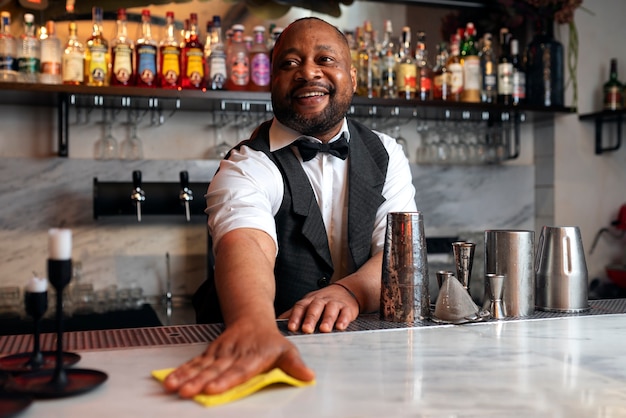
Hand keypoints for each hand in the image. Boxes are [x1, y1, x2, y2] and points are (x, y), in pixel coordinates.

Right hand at [163, 320, 314, 397]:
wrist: (252, 318)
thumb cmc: (271, 341)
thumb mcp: (287, 351)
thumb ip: (295, 366)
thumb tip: (309, 377)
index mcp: (254, 356)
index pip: (239, 370)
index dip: (226, 380)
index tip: (213, 389)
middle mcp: (234, 354)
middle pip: (216, 370)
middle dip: (199, 381)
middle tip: (186, 392)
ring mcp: (220, 353)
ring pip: (202, 366)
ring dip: (186, 377)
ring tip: (173, 388)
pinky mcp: (211, 353)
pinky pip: (194, 363)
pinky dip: (181, 371)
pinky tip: (170, 381)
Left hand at [279, 282, 359, 333]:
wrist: (345, 291)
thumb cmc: (321, 303)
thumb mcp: (307, 305)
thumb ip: (293, 314)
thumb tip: (274, 323)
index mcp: (309, 301)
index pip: (300, 307)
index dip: (295, 317)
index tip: (291, 327)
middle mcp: (321, 301)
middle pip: (314, 308)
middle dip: (310, 318)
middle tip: (306, 329)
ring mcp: (334, 303)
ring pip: (330, 309)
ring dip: (327, 319)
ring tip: (324, 329)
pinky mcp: (347, 308)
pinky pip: (345, 312)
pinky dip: (343, 319)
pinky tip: (341, 327)